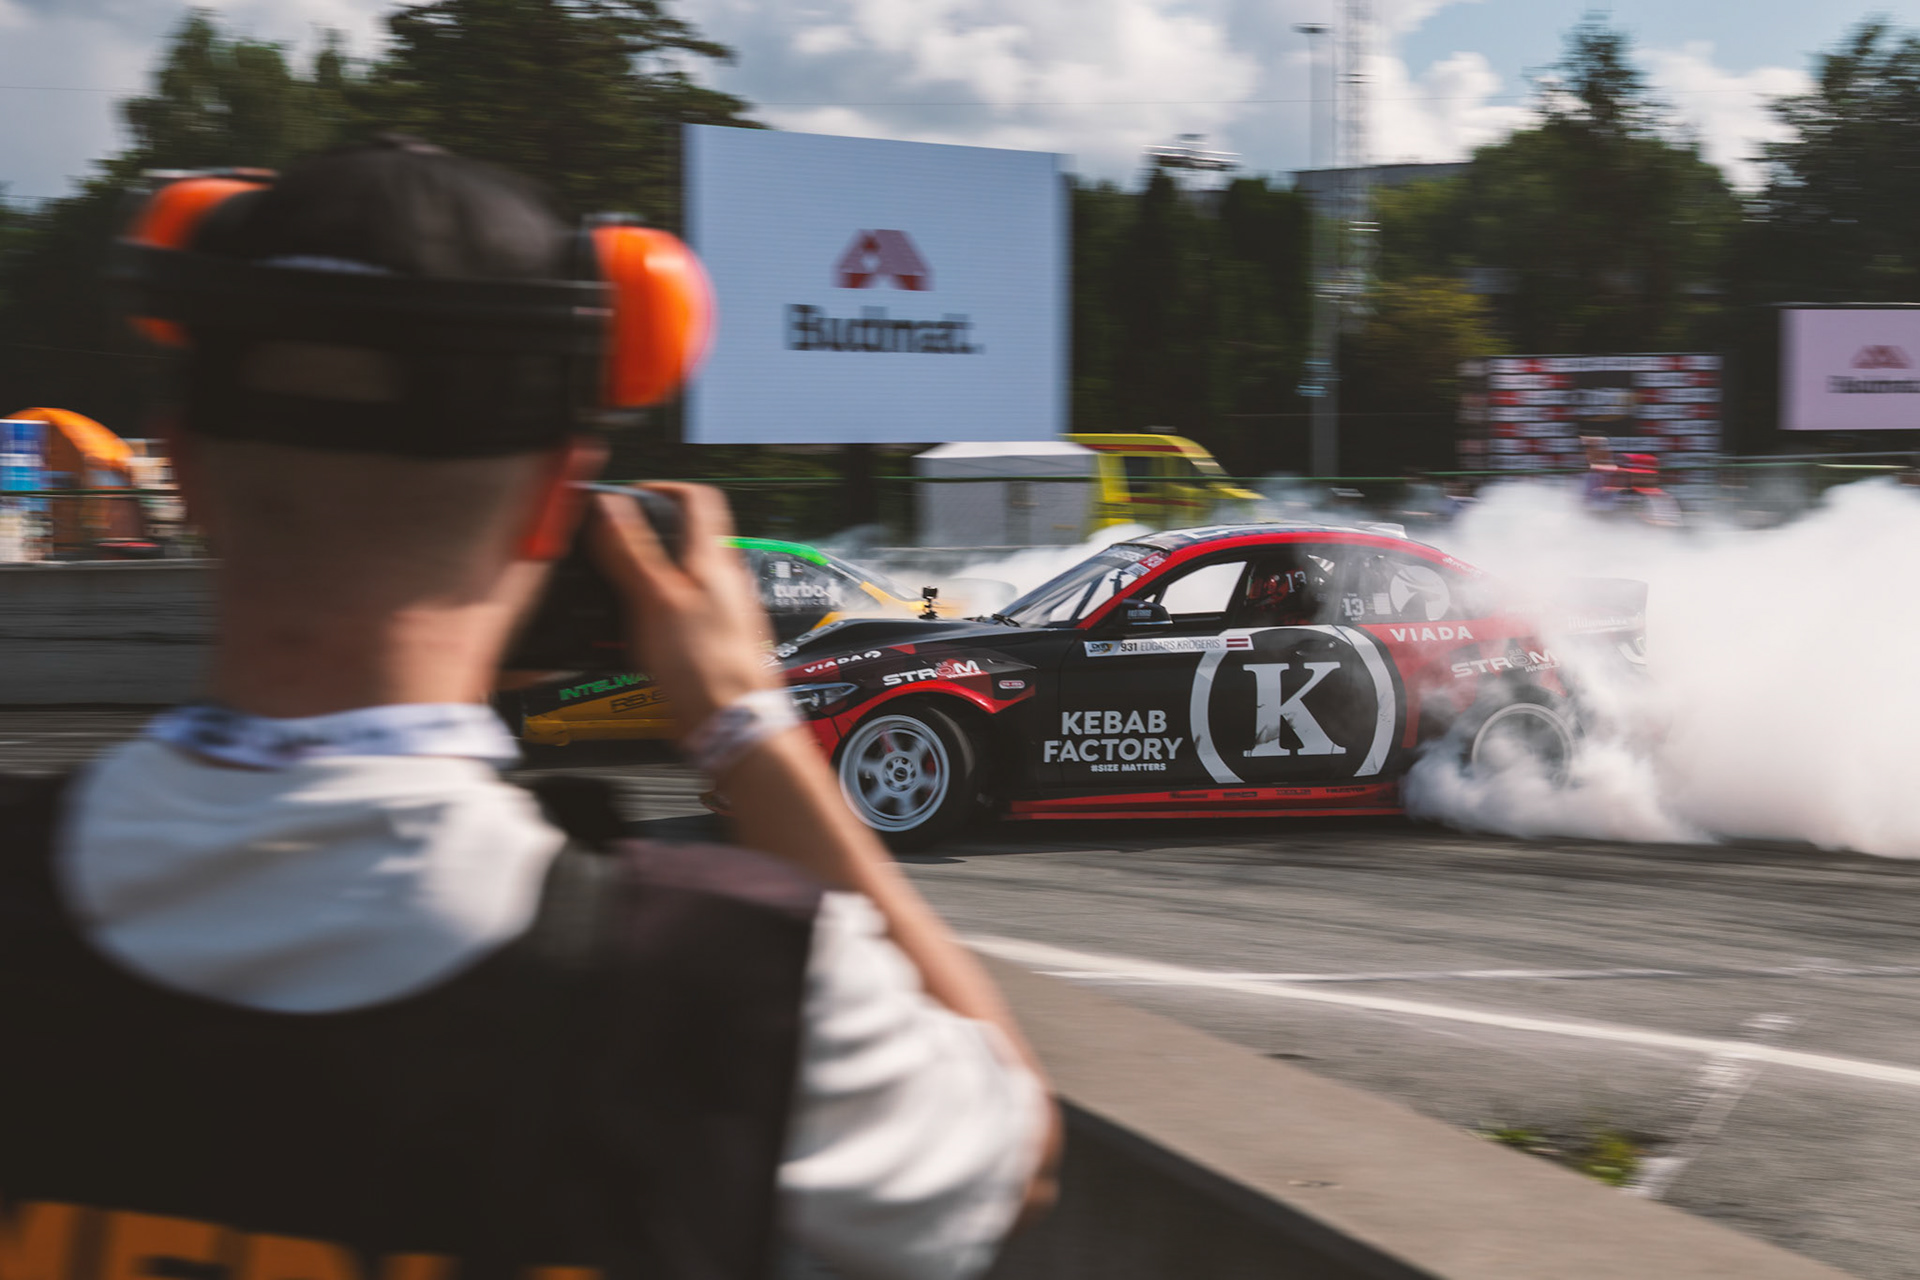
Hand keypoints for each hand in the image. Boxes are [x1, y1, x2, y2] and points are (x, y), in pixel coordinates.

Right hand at [589, 483, 778, 735]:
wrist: (734, 724)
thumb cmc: (703, 666)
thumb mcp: (654, 600)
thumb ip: (632, 550)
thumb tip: (611, 505)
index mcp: (713, 557)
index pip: (698, 497)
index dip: (663, 488)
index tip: (633, 497)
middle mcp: (728, 578)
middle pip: (692, 535)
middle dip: (653, 532)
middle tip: (619, 542)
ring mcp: (728, 609)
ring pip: (690, 573)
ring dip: (657, 570)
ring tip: (625, 585)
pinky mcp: (722, 639)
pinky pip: (691, 608)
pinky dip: (665, 606)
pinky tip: (647, 628)